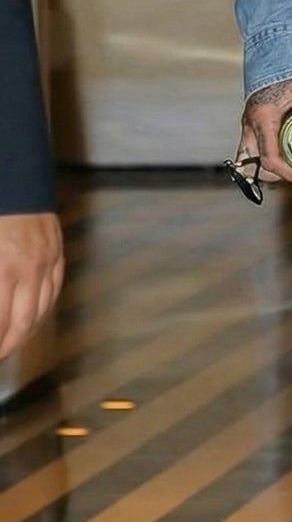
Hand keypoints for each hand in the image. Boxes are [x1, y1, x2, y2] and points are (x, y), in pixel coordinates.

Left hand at [0, 212, 64, 362]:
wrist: (14, 175)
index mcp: (3, 268)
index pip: (0, 321)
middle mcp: (29, 269)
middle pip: (22, 323)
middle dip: (7, 346)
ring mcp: (47, 261)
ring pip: (41, 311)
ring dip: (25, 333)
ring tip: (10, 345)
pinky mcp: (57, 253)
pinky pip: (54, 292)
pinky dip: (43, 310)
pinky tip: (32, 320)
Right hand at [237, 73, 291, 185]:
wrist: (278, 49)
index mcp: (264, 117)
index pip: (269, 158)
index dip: (288, 173)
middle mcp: (250, 123)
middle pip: (255, 164)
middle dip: (277, 174)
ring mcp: (248, 123)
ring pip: (249, 158)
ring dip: (269, 167)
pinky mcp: (252, 121)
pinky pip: (252, 148)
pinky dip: (264, 156)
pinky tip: (285, 153)